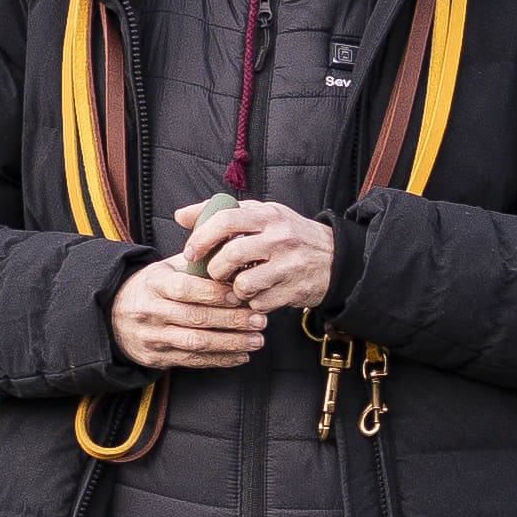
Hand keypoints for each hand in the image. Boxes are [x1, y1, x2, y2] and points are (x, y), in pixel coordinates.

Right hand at [111, 257, 271, 369]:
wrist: (112, 316)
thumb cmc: (152, 288)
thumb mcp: (165, 269)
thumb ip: (196, 263)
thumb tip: (233, 252)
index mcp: (154, 284)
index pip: (185, 289)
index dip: (214, 293)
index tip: (240, 295)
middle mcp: (151, 311)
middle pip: (195, 317)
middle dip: (232, 320)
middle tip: (260, 320)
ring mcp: (152, 337)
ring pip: (196, 343)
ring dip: (231, 343)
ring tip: (257, 340)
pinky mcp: (156, 357)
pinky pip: (192, 361)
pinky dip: (220, 360)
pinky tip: (242, 356)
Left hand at [177, 195, 337, 314]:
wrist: (336, 258)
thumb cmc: (288, 234)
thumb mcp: (261, 214)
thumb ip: (221, 213)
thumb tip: (180, 216)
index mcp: (268, 215)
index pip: (225, 220)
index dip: (202, 238)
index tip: (191, 252)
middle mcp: (280, 237)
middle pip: (231, 256)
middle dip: (215, 270)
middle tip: (216, 274)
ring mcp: (289, 265)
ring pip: (243, 284)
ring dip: (234, 290)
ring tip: (240, 285)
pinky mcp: (296, 290)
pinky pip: (260, 304)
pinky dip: (254, 303)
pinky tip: (260, 295)